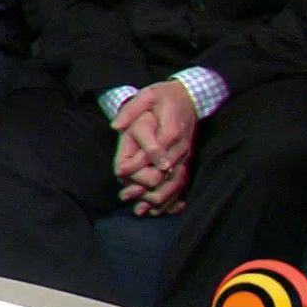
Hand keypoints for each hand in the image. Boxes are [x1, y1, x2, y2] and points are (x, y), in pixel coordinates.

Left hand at [112, 81, 198, 213]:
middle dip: (145, 188)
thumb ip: (132, 110)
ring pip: (175, 182)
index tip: (119, 172)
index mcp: (170, 131)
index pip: (153, 152)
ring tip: (141, 210)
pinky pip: (182, 183)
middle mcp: (180, 147)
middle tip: (126, 198)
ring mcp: (185, 155)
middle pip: (164, 173)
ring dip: (159, 199)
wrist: (190, 96)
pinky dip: (173, 198)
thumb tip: (116, 126)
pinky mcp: (187, 160)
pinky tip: (161, 210)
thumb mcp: (147, 95)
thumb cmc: (165, 96)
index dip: (136, 164)